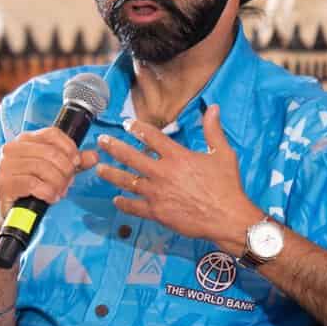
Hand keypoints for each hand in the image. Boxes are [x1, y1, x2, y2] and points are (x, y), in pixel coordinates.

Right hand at [0, 126, 99, 215]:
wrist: (15, 213)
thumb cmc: (35, 189)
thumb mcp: (58, 171)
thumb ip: (75, 162)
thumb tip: (94, 156)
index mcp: (25, 140)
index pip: (52, 133)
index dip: (69, 148)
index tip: (76, 162)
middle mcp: (12, 148)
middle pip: (50, 152)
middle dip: (65, 170)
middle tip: (67, 183)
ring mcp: (5, 165)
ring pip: (42, 167)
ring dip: (57, 183)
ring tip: (59, 192)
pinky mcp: (3, 183)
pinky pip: (32, 183)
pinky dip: (46, 192)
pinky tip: (50, 197)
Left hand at [95, 104, 263, 249]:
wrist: (227, 217)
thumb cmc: (227, 186)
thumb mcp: (223, 153)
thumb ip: (213, 130)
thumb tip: (214, 108)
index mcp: (177, 156)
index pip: (152, 136)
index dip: (137, 128)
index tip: (126, 124)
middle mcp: (163, 173)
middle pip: (131, 157)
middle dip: (113, 147)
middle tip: (101, 141)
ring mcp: (157, 193)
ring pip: (127, 181)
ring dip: (111, 174)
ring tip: (99, 168)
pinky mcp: (157, 212)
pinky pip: (134, 207)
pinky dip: (124, 204)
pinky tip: (116, 200)